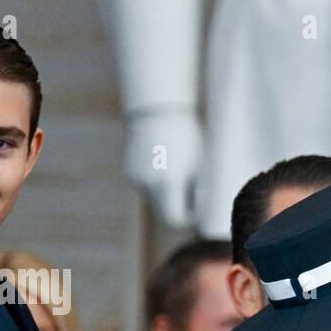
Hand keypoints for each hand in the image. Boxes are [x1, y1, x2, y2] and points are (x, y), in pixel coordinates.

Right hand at [122, 110, 201, 228]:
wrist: (158, 110)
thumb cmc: (187, 137)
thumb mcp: (200, 167)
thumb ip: (199, 194)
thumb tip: (201, 214)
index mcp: (168, 184)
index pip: (176, 220)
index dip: (190, 219)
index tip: (199, 211)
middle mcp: (148, 184)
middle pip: (164, 213)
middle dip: (179, 208)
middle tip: (193, 194)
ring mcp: (135, 179)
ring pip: (154, 200)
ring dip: (167, 195)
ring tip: (177, 170)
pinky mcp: (129, 172)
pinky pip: (146, 187)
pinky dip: (156, 183)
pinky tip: (164, 163)